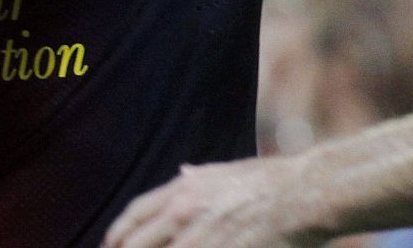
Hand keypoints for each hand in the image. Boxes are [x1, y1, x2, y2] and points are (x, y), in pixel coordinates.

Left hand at [104, 156, 328, 247]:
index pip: (135, 214)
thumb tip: (183, 172)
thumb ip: (198, 177)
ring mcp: (202, 239)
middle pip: (137, 243)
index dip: (117, 233)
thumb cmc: (269, 182)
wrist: (302, 195)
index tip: (110, 244)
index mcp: (182, 191)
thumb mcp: (224, 171)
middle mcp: (183, 214)